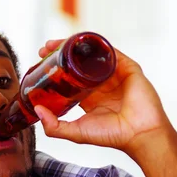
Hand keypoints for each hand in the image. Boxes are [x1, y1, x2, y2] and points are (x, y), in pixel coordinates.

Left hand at [35, 39, 175, 158]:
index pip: (70, 77)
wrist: (139, 133)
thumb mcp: (75, 132)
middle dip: (61, 53)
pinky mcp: (128, 68)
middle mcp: (102, 84)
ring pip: (92, 54)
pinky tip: (81, 40)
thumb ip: (54, 126)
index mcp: (90, 98)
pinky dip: (96, 44)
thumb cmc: (111, 135)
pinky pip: (111, 51)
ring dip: (74, 45)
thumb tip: (36, 110)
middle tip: (44, 49)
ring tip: (56, 43)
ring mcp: (115, 74)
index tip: (40, 62)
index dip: (56, 69)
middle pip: (79, 62)